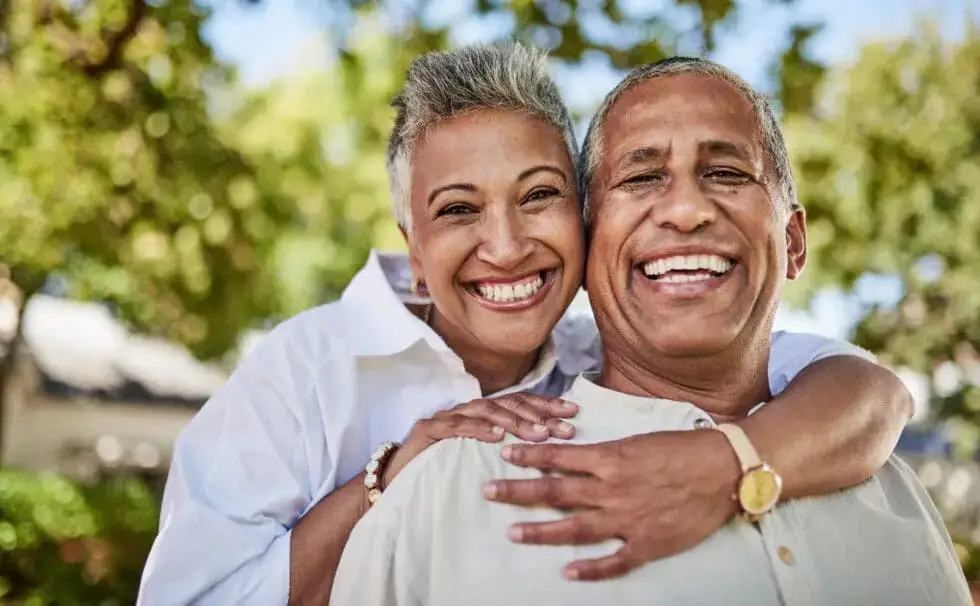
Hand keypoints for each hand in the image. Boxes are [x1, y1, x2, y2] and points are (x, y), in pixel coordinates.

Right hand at [384, 393, 577, 483]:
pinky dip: (477, 428)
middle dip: (539, 414)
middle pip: (508, 403)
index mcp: (482, 414)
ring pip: (486, 410)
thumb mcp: (478, 458)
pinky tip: (496, 435)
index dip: (547, 405)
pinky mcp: (428, 430)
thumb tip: (546, 450)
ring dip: (514, 421)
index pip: (520, 402)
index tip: (574, 412)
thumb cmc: (440, 469)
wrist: (394, 478)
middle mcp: (467, 410)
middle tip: (564, 427)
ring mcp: (447, 418)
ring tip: (538, 432)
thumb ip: (504, 448)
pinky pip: (456, 426)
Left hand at [483, 429, 741, 580]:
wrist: (724, 468)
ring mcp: (627, 519)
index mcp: (610, 459)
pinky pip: (615, 560)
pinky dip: (591, 569)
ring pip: (575, 528)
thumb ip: (606, 454)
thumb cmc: (682, 448)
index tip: (505, 454)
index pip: (559, 457)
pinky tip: (569, 573)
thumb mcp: (639, 440)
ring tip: (513, 533)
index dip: (529, 456)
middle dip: (518, 492)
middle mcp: (611, 489)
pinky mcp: (647, 543)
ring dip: (541, 531)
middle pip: (555, 492)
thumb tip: (577, 455)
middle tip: (489, 491)